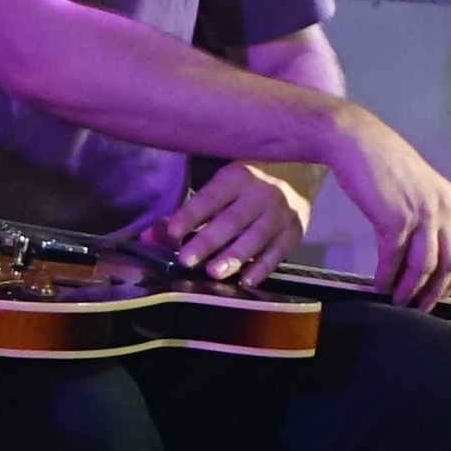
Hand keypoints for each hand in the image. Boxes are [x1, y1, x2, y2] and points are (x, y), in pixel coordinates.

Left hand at [148, 162, 311, 284]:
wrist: (301, 169)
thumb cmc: (250, 178)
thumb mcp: (221, 183)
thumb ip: (186, 211)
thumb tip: (148, 237)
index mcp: (239, 175)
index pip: (211, 196)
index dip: (191, 214)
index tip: (172, 232)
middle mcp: (262, 192)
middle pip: (233, 219)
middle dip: (208, 241)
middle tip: (186, 260)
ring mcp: (282, 212)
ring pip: (256, 237)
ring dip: (234, 257)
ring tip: (214, 273)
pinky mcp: (296, 230)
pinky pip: (279, 252)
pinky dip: (263, 268)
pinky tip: (246, 281)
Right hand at [314, 106, 450, 307]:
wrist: (356, 141)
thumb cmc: (379, 160)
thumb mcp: (414, 183)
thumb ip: (423, 209)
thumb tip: (418, 241)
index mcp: (449, 200)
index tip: (441, 291)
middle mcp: (441, 208)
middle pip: (448, 262)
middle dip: (435, 290)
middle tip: (421, 307)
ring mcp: (420, 214)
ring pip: (423, 265)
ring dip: (410, 288)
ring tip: (398, 302)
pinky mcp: (394, 220)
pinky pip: (394, 258)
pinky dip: (387, 276)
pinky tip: (378, 285)